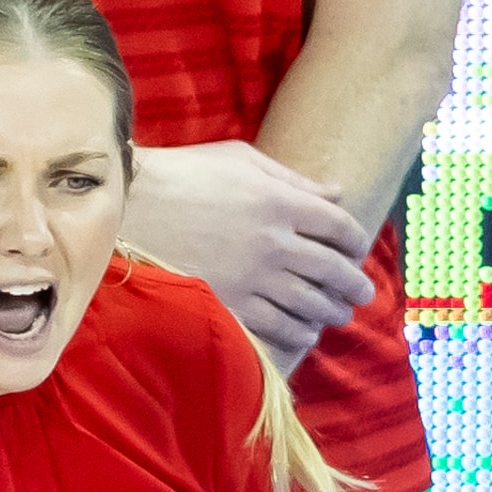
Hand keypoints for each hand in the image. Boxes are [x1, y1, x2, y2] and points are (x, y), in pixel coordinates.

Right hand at [122, 142, 375, 373]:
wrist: (127, 210)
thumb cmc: (182, 176)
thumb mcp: (241, 160)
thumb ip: (293, 179)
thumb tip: (336, 194)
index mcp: (281, 201)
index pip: (338, 225)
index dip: (355, 241)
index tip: (359, 251)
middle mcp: (274, 242)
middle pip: (331, 270)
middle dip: (353, 285)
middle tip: (363, 294)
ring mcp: (252, 278)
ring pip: (309, 303)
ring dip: (329, 312)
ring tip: (337, 316)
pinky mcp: (228, 304)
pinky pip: (275, 326)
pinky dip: (296, 331)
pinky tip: (304, 332)